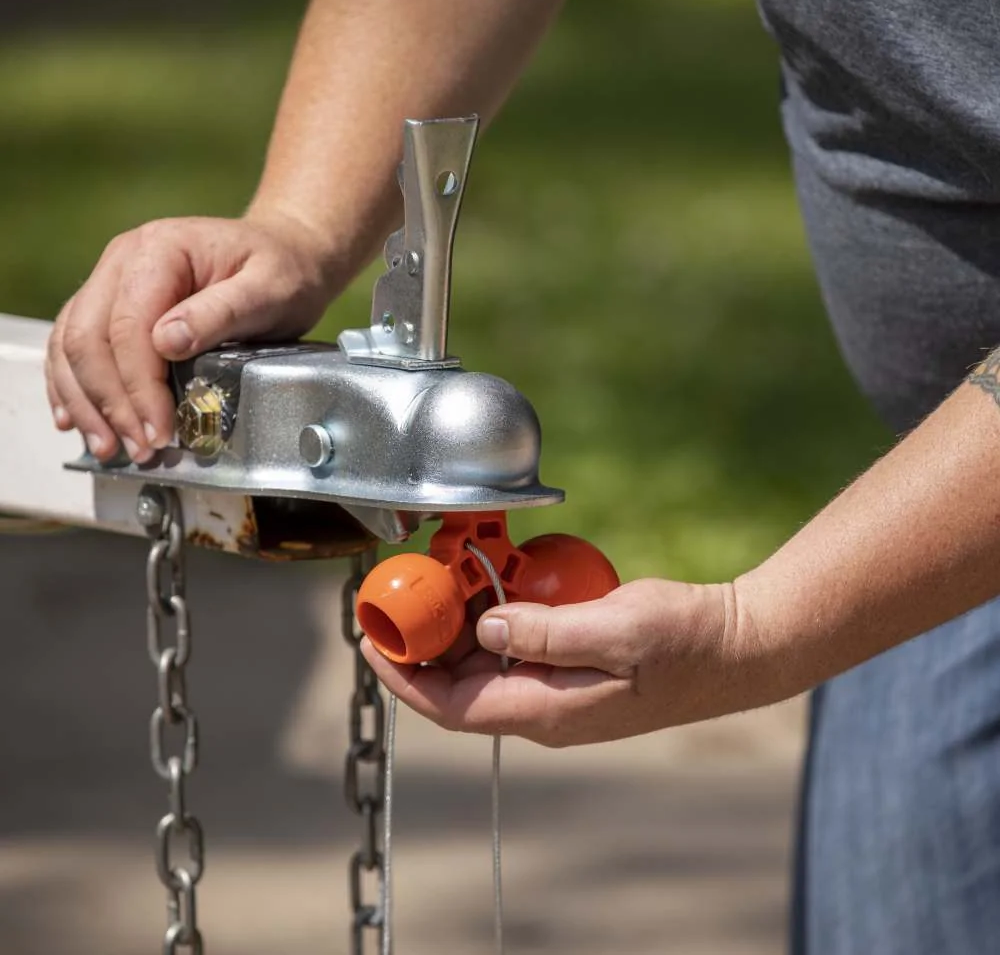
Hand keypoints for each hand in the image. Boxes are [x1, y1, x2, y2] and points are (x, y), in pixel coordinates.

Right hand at [46, 211, 335, 462]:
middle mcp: (123, 261)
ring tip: (109, 447)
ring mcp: (112, 281)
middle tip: (139, 448)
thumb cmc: (282, 270)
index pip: (128, 327)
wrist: (285, 253)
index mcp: (159, 251)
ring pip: (71, 345)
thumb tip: (167, 342)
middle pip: (88, 338)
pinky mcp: (112, 305)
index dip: (138, 387)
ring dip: (86, 402)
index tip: (159, 429)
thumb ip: (220, 312)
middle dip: (109, 403)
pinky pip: (72, 345)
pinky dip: (73, 385)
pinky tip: (76, 418)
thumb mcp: (268, 290)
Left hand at [361, 578, 773, 746]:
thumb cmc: (687, 642)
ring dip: (461, 621)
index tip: (370, 639)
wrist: (738, 647)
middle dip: (426, 639)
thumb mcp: (618, 629)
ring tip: (447, 574)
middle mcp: (544, 708)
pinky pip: (517, 646)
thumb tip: (484, 624)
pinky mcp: (572, 669)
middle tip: (405, 590)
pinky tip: (500, 579)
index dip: (403, 676)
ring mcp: (558, 691)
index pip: (451, 706)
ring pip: (486, 661)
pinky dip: (498, 614)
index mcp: (547, 711)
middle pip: (460, 682)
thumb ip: (546, 632)